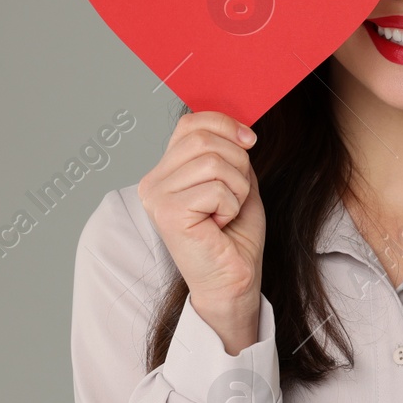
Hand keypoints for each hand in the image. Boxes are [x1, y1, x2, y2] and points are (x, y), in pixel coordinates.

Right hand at [137, 111, 264, 351]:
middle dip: (237, 161)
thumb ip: (230, 153)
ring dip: (237, 187)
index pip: (190, 123)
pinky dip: (231, 206)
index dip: (225, 124)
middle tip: (238, 193)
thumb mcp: (236, 182)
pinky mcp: (168, 213)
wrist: (233, 280)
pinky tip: (220, 224)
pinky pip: (216, 188)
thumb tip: (239, 129)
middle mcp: (153, 182)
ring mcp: (156, 197)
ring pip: (213, 162)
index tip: (249, 141)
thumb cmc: (234, 236)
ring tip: (228, 211)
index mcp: (165, 171)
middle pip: (203, 138)